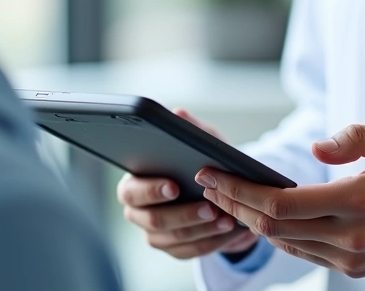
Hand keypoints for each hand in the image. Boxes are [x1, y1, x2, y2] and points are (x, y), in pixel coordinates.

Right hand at [117, 109, 258, 259]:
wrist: (218, 189)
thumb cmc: (202, 162)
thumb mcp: (202, 142)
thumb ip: (189, 128)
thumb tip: (179, 113)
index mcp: (135, 184)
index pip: (132, 191)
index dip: (151, 190)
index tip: (175, 186)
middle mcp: (139, 212)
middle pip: (153, 220)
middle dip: (184, 214)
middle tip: (211, 207)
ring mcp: (156, 234)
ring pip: (175, 239)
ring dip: (204, 229)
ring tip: (228, 218)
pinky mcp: (175, 249)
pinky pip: (192, 251)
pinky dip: (214, 241)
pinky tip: (232, 230)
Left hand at [196, 124, 364, 277]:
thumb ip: (354, 137)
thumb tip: (316, 147)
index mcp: (357, 201)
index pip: (280, 204)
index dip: (240, 191)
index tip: (213, 174)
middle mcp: (350, 237)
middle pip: (273, 228)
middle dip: (234, 205)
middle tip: (209, 184)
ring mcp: (351, 258)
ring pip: (284, 244)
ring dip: (252, 222)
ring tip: (228, 197)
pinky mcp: (353, 268)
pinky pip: (304, 253)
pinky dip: (278, 235)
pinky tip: (264, 216)